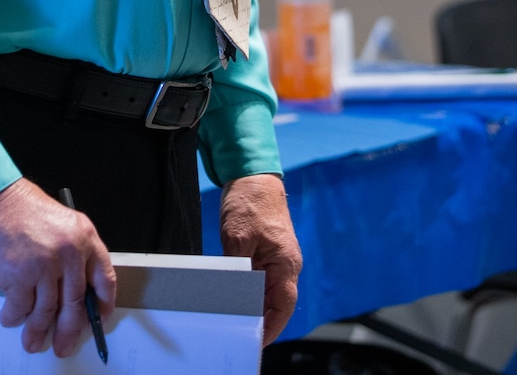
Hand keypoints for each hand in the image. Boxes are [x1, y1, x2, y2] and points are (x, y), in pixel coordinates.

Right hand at [0, 178, 115, 355]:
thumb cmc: (16, 206)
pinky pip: (21, 308)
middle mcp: (68, 252)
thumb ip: (69, 252)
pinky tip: (11, 316)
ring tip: (32, 339)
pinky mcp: (20, 278)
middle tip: (64, 343)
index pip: (104, 277)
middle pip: (75, 303)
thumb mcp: (57, 222)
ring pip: (47, 311)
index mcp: (83, 235)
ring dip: (38, 330)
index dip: (103, 303)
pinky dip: (14, 316)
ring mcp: (45, 267)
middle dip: (68, 330)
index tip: (98, 316)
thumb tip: (72, 288)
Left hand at [219, 173, 301, 344]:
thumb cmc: (250, 200)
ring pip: (265, 290)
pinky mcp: (265, 251)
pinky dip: (247, 287)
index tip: (258, 340)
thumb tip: (230, 293)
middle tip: (237, 330)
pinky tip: (230, 293)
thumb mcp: (237, 236)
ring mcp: (275, 257)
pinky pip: (258, 276)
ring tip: (231, 316)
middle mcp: (285, 263)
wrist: (252, 174)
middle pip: (274, 301)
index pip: (283, 304)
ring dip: (251, 302)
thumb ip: (237, 267)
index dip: (272, 326)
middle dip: (258, 318)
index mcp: (286, 262)